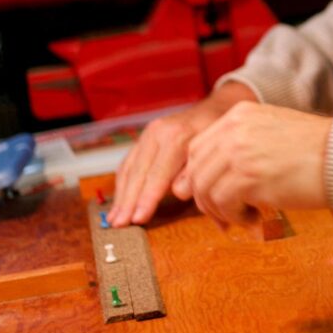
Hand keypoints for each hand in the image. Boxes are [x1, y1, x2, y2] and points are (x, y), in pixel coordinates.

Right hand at [109, 81, 256, 226]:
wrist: (216, 107)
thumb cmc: (219, 133)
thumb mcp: (216, 149)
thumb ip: (195, 171)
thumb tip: (177, 192)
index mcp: (176, 136)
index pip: (157, 174)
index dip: (146, 199)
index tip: (137, 218)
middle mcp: (157, 133)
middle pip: (138, 173)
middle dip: (127, 202)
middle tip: (119, 225)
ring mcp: (147, 135)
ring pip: (129, 169)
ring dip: (121, 196)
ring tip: (114, 220)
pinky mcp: (143, 139)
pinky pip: (128, 163)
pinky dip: (122, 184)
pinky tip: (119, 202)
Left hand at [180, 101, 331, 228]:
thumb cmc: (318, 150)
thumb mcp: (274, 132)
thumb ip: (245, 145)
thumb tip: (219, 178)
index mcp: (240, 115)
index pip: (199, 148)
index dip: (200, 177)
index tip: (214, 197)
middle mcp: (234, 128)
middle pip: (196, 170)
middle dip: (205, 200)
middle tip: (224, 218)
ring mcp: (239, 151)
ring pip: (205, 189)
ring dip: (221, 212)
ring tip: (244, 219)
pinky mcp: (248, 176)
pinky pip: (223, 204)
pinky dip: (235, 218)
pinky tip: (256, 220)